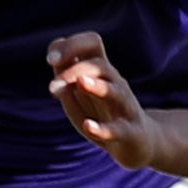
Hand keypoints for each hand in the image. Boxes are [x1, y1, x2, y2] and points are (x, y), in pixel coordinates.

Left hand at [48, 32, 165, 168]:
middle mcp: (116, 84)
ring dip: (96, 86)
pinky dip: (102, 128)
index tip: (50, 59)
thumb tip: (53, 58)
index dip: (71, 45)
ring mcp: (125, 107)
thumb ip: (64, 75)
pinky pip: (118, 128)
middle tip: (52, 86)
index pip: (92, 43)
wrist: (137, 143)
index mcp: (102, 72)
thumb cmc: (101, 114)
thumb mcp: (78, 94)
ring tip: (81, 83)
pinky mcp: (131, 132)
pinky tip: (89, 126)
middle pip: (100, 65)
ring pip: (114, 90)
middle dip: (74, 70)